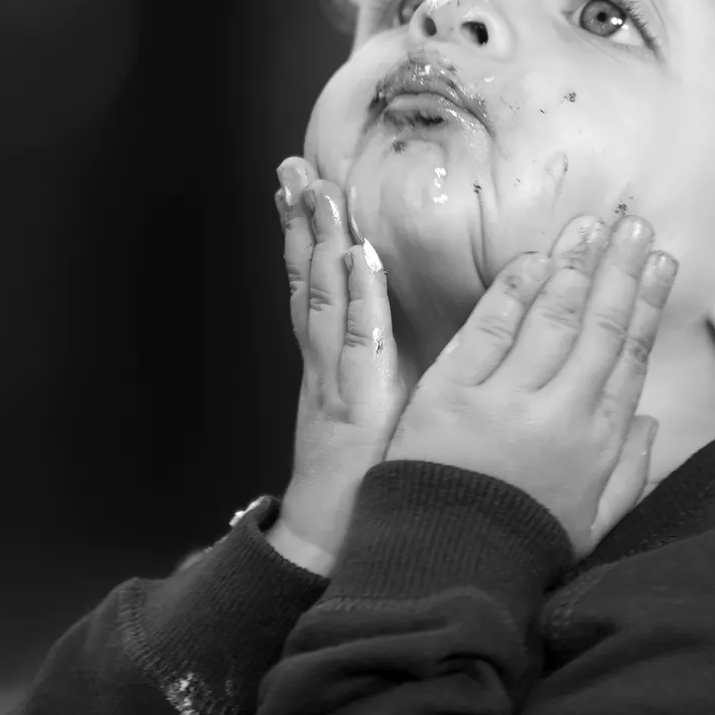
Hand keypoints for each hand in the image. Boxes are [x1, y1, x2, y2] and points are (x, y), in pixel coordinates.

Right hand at [272, 157, 406, 574]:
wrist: (338, 547)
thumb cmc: (374, 486)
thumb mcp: (385, 416)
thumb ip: (390, 376)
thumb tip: (420, 338)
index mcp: (336, 365)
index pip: (321, 288)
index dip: (314, 237)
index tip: (311, 185)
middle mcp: (327, 364)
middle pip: (309, 279)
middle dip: (301, 223)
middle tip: (294, 166)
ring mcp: (334, 380)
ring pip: (322, 297)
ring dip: (317, 242)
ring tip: (315, 189)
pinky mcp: (353, 403)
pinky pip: (353, 343)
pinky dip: (354, 299)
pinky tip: (355, 260)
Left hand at [385, 214, 677, 559]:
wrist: (444, 571)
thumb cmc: (518, 548)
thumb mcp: (592, 524)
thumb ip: (629, 474)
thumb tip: (652, 420)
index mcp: (597, 443)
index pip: (629, 357)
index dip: (647, 305)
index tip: (660, 263)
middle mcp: (560, 413)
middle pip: (599, 326)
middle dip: (621, 269)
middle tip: (636, 223)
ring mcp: (505, 399)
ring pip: (552, 317)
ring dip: (576, 265)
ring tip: (593, 225)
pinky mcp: (451, 392)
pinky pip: (489, 328)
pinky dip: (514, 290)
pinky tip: (536, 258)